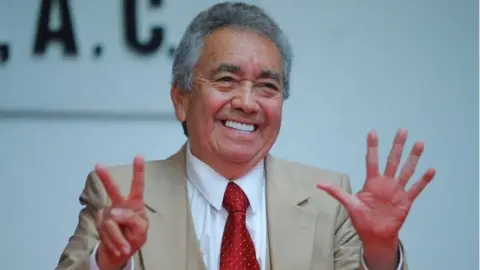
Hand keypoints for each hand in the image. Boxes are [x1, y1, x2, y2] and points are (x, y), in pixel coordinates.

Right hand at [94, 155, 147, 269]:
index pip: (138, 186)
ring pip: (111, 222)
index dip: (138, 171)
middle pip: (113, 190)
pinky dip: (113, 241)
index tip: (138, 156)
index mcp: (135, 204)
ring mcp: (108, 213)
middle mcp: (120, 205)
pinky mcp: (99, 222)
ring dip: (119, 238)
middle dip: (106, 178)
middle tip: (98, 165)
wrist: (120, 255)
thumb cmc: (134, 238)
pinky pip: (105, 231)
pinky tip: (116, 245)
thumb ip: (131, 219)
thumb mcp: (141, 230)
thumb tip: (113, 212)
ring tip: (124, 246)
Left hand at [317, 129, 435, 244]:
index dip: (372, 147)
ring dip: (413, 158)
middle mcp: (386, 183)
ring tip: (419, 143)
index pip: (372, 160)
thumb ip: (336, 192)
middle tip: (402, 130)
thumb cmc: (362, 219)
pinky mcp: (406, 201)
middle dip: (397, 145)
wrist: (375, 235)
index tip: (373, 132)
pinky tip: (430, 169)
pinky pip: (416, 188)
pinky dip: (423, 180)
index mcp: (372, 182)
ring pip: (406, 170)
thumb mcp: (349, 204)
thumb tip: (319, 184)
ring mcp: (397, 191)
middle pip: (392, 160)